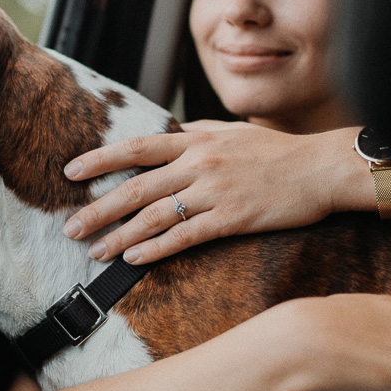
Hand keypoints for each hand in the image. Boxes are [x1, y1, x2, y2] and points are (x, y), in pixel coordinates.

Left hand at [62, 121, 352, 262]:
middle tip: (70, 226)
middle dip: (98, 208)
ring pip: (155, 215)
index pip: (137, 148)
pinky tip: (134, 259)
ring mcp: (214, 191)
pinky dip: (156, 248)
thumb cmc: (277, 151)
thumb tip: (170, 132)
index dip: (101, 159)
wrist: (321, 168)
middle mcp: (199, 162)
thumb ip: (198, 132)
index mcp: (196, 139)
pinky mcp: (232, 218)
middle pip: (136, 186)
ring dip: (120, 235)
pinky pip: (185, 236)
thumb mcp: (232, 132)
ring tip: (94, 250)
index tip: (71, 172)